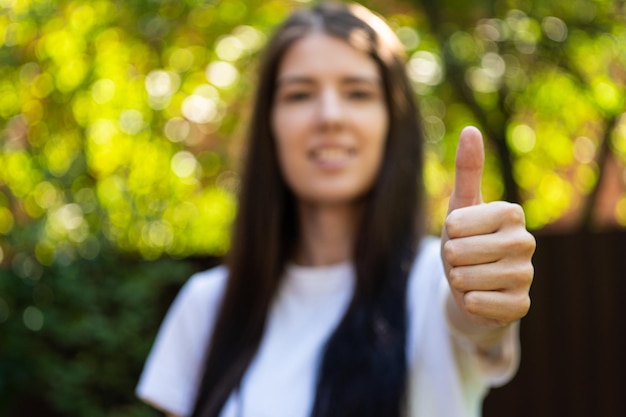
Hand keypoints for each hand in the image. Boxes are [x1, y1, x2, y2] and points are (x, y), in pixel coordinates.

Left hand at [441, 126, 534, 340]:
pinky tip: (479, 296)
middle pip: (457, 252)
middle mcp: (526, 242)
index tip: (462, 234)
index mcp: (511, 213)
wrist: (475, 285)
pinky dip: (467, 301)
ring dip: (458, 280)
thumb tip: (471, 129)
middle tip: (465, 259)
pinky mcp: (521, 306)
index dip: (448, 232)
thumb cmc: (466, 240)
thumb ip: (467, 169)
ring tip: (471, 276)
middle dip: (451, 258)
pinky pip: (476, 303)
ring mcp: (526, 276)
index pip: (454, 224)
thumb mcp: (461, 205)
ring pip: (464, 279)